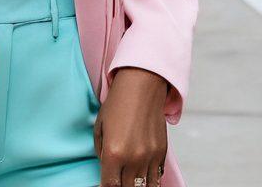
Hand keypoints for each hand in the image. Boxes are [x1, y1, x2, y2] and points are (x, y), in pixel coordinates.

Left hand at [94, 67, 169, 186]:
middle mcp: (133, 159)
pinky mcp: (161, 152)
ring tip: (129, 181)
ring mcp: (149, 157)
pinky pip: (156, 176)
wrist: (142, 85)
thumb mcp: (100, 127)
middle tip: (116, 180)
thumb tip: (106, 167)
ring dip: (136, 186)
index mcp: (113, 153)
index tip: (104, 185)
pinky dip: (149, 179)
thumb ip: (101, 151)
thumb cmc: (118, 102)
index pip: (109, 186)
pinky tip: (142, 175)